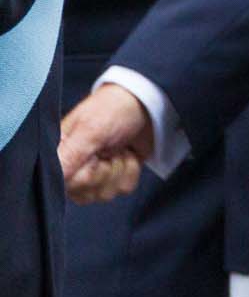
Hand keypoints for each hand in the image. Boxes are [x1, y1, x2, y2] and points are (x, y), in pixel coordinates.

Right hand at [59, 83, 152, 203]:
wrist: (148, 102)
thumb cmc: (115, 108)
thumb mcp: (91, 129)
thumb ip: (70, 155)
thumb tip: (53, 178)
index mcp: (59, 155)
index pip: (64, 185)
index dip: (86, 174)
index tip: (95, 155)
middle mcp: (71, 169)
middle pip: (86, 194)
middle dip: (106, 171)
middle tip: (108, 147)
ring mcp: (92, 175)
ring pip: (106, 194)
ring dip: (120, 169)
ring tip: (118, 148)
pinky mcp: (112, 177)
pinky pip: (123, 188)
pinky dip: (131, 170)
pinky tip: (127, 153)